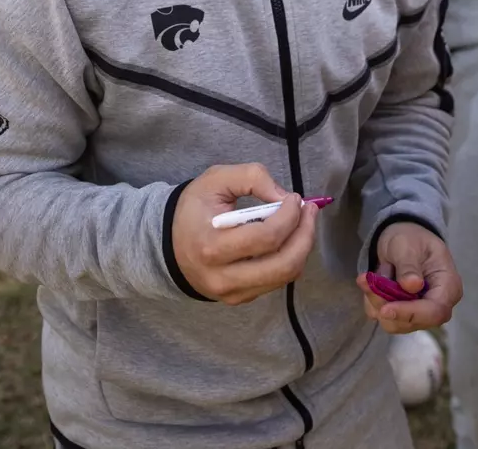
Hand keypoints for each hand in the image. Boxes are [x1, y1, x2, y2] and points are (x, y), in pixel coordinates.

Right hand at [171, 164, 319, 305]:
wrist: (168, 243)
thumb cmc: (194, 209)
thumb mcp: (216, 180)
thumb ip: (252, 178)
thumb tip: (285, 198)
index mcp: (212, 246)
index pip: (265, 237)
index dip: (289, 216)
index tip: (295, 198)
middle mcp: (222, 277)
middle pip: (283, 265)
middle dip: (305, 235)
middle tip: (310, 211)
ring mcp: (231, 293)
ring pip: (284, 276)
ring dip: (302, 247)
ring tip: (303, 222)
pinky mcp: (239, 299)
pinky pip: (276, 281)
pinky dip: (290, 258)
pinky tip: (288, 238)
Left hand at [358, 222, 460, 333]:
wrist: (402, 238)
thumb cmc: (411, 238)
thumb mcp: (408, 244)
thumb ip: (409, 265)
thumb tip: (413, 286)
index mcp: (448, 287)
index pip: (435, 311)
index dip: (410, 313)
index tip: (385, 309)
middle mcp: (437, 305)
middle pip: (413, 321)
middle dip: (386, 306)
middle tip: (365, 281)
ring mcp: (419, 313)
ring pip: (395, 323)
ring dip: (376, 302)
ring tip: (366, 278)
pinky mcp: (403, 315)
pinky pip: (384, 318)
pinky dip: (372, 303)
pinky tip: (369, 284)